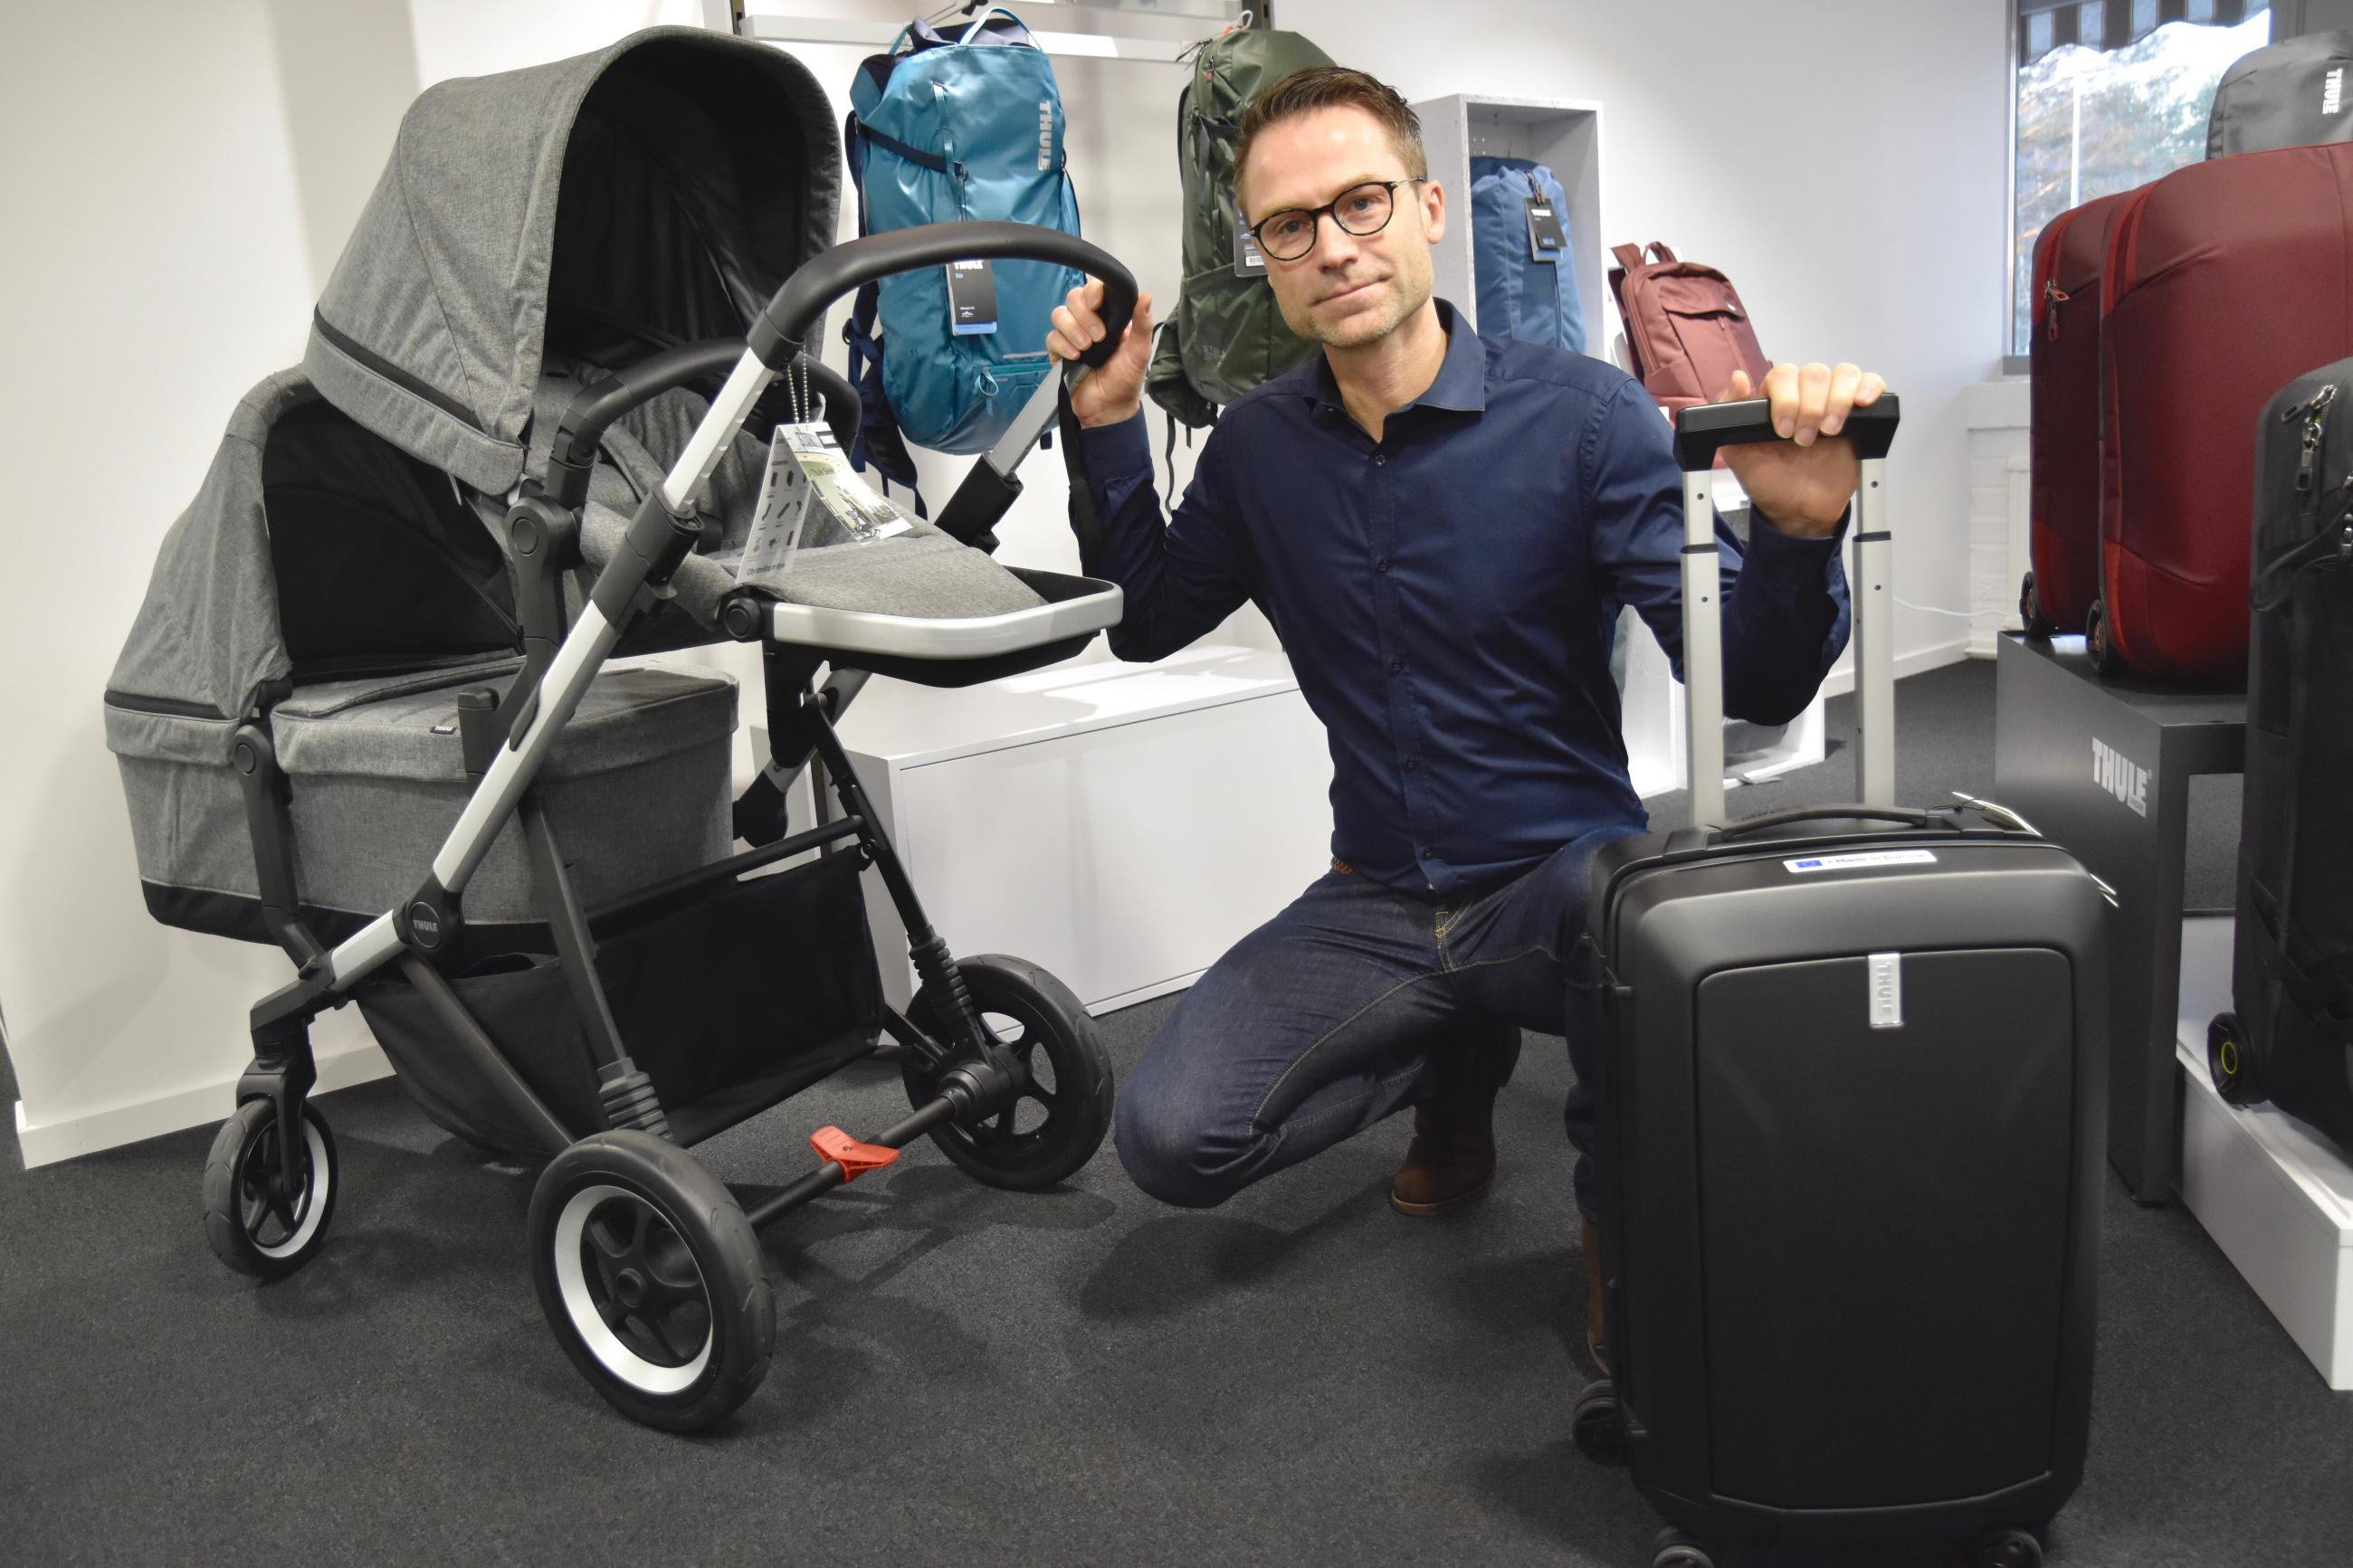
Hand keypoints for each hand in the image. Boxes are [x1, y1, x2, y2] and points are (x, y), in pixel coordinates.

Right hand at [1047, 277, 1153, 427]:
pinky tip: (1075, 357)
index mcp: (1110, 316)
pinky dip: (1062, 345)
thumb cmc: (1126, 380)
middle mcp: (1089, 320)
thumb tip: (1146, 296)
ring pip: (1059, 314)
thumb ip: (1142, 325)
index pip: (1095, 289)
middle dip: (1084, 315)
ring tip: (1086, 349)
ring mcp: (1072, 335)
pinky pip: (1052, 337)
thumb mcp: (1139, 352)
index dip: (1093, 290)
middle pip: (1074, 297)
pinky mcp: (1059, 351)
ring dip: (1073, 329)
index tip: (1097, 302)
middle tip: (1098, 338)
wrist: (1108, 409)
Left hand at [1715, 362, 1886, 536]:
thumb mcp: (1738, 453)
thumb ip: (1730, 415)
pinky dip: (1869, 387)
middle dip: (1810, 407)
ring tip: (1830, 432)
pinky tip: (1863, 403)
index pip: (1784, 375)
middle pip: (1814, 373)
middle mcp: (1805, 394)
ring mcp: (1833, 401)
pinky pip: (1871, 383)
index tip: (1783, 431)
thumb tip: (1738, 378)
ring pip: (1843, 373)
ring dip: (1837, 401)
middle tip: (1804, 441)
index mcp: (1776, 398)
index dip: (1786, 399)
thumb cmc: (1769, 481)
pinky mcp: (1860, 414)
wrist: (1799, 510)